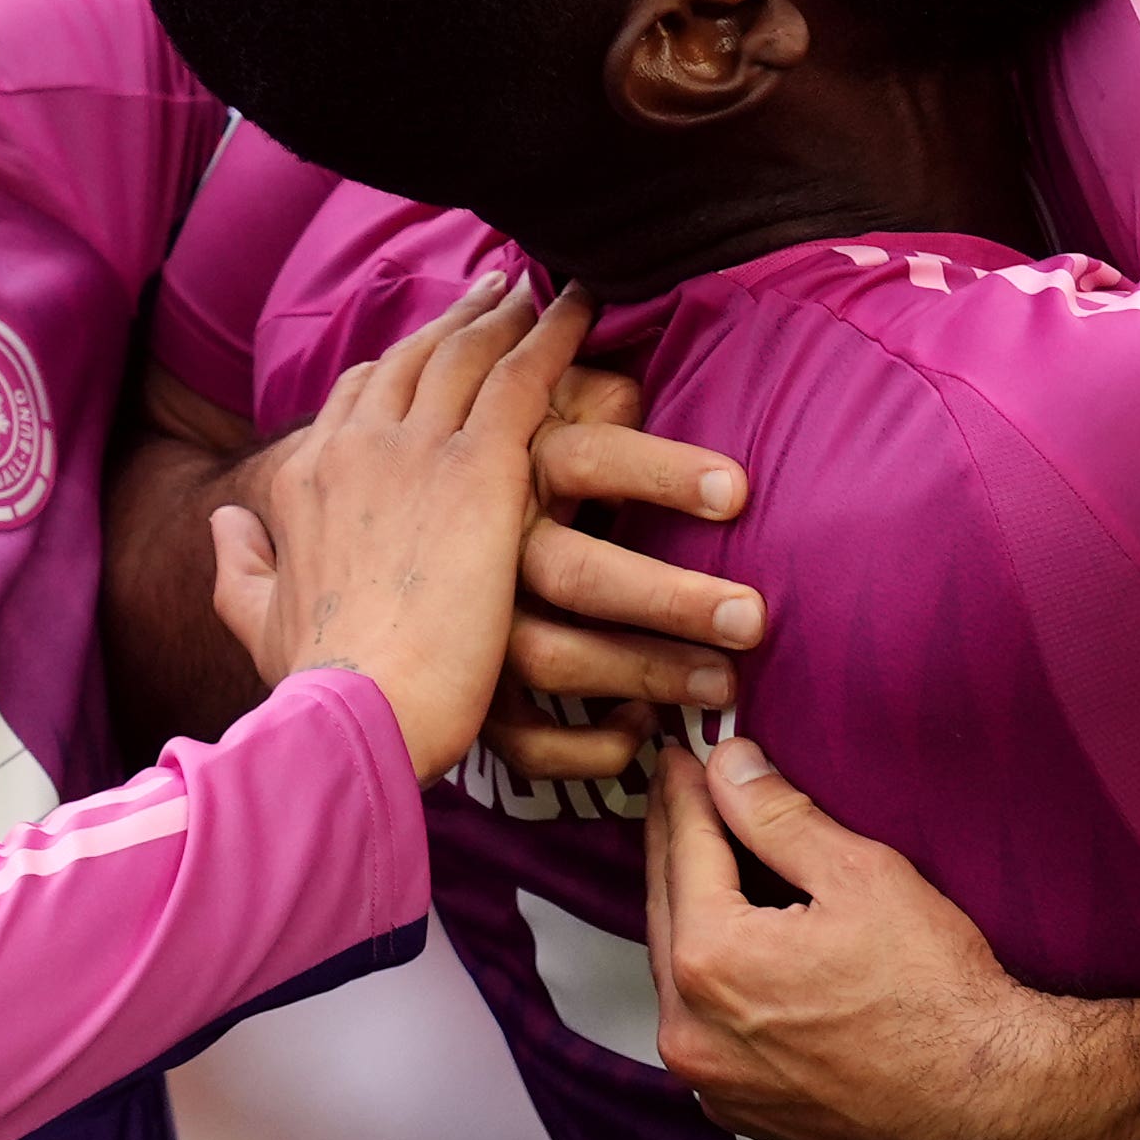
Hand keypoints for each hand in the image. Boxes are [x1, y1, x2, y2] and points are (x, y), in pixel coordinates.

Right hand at [208, 277, 584, 781]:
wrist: (357, 708)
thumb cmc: (315, 683)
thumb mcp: (255, 617)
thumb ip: (239, 562)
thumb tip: (225, 522)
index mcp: (306, 478)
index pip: (354, 397)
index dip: (395, 366)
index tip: (427, 346)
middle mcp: (356, 446)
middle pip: (413, 359)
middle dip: (457, 320)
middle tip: (497, 289)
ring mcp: (418, 450)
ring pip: (469, 354)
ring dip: (507, 314)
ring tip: (543, 287)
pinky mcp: (482, 469)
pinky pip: (523, 376)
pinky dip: (554, 334)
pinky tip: (585, 309)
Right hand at [494, 360, 764, 787]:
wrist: (387, 522)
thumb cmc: (506, 456)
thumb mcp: (537, 407)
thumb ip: (590, 392)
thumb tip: (637, 391)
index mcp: (509, 462)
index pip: (589, 459)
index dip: (660, 474)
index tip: (739, 491)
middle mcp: (486, 545)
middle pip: (574, 573)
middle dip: (667, 598)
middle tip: (752, 619)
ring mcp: (469, 622)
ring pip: (549, 656)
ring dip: (643, 673)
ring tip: (723, 684)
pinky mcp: (467, 688)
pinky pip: (520, 739)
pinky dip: (580, 748)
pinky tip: (637, 731)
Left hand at [644, 733, 1104, 1139]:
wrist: (985, 1102)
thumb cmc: (937, 994)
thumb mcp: (862, 875)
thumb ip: (778, 815)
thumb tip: (728, 767)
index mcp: (710, 959)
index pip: (683, 847)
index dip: (684, 791)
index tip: (681, 754)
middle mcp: (690, 1028)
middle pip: (666, 908)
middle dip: (676, 844)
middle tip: (680, 793)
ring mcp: (709, 1078)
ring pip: (677, 969)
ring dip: (687, 910)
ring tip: (702, 858)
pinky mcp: (736, 1106)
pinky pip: (704, 1023)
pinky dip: (710, 978)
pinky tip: (735, 946)